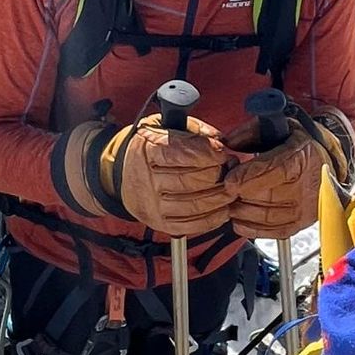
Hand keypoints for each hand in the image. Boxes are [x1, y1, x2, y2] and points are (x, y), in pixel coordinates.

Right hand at [74, 113, 233, 235]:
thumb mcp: (167, 128)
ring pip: (193, 205)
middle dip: (217, 174)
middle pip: (189, 181)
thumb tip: (221, 142)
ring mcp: (152, 204)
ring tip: (231, 188)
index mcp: (147, 149)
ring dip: (219, 198)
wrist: (122, 173)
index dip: (206, 153)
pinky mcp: (159, 223)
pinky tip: (223, 209)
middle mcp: (146, 179)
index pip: (179, 152)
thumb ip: (194, 132)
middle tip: (231, 169)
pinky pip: (190, 225)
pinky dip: (212, 219)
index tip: (222, 152)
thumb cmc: (152, 148)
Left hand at [222, 136, 319, 240]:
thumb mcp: (280, 127)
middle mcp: (307, 184)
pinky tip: (240, 218)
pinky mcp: (301, 223)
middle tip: (226, 190)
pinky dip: (252, 228)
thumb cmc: (299, 145)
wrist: (326, 164)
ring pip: (267, 215)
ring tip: (232, 201)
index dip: (249, 177)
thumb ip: (252, 132)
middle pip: (268, 196)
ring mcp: (305, 207)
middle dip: (241, 194)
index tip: (230, 181)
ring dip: (243, 211)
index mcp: (302, 156)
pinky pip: (273, 231)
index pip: (276, 170)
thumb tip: (228, 142)